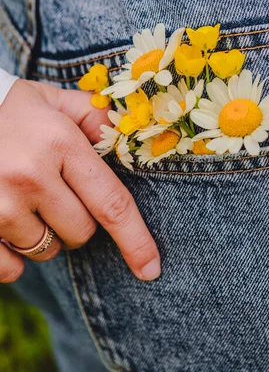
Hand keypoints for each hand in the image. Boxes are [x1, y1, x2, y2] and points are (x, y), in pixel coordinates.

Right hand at [0, 79, 159, 282]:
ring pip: (47, 250)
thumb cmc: (11, 111)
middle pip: (81, 233)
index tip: (150, 269)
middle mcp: (30, 175)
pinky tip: (6, 231)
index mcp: (60, 143)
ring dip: (44, 236)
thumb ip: (97, 118)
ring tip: (23, 201)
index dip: (136, 241)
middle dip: (77, 222)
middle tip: (55, 194)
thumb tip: (132, 139)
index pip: (111, 204)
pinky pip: (10, 269)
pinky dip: (14, 259)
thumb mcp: (55, 102)